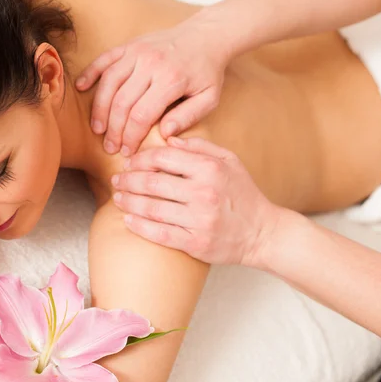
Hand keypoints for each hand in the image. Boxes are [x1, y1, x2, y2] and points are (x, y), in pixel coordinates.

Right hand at [76, 12, 230, 156]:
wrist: (207, 36)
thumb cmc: (207, 72)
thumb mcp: (208, 98)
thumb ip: (188, 117)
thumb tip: (165, 133)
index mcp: (171, 79)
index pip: (142, 115)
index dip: (131, 137)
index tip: (126, 151)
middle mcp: (151, 63)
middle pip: (122, 102)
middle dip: (113, 129)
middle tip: (109, 147)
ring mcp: (137, 52)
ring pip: (109, 83)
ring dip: (99, 108)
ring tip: (97, 128)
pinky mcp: (129, 45)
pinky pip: (104, 59)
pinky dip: (90, 73)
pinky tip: (81, 88)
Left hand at [111, 137, 281, 266]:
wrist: (263, 233)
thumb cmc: (243, 193)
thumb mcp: (230, 161)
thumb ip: (200, 146)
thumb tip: (169, 139)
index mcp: (210, 168)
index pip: (164, 157)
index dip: (141, 159)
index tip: (129, 162)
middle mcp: (204, 193)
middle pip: (153, 183)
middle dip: (128, 180)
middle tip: (117, 180)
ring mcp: (200, 220)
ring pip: (152, 208)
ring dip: (129, 202)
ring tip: (118, 198)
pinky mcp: (196, 243)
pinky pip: (160, 234)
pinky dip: (139, 226)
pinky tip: (128, 220)